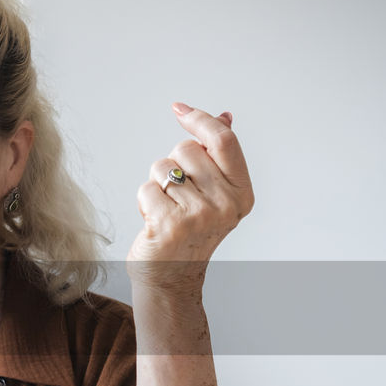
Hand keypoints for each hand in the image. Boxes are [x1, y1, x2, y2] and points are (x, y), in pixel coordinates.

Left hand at [128, 104, 253, 294]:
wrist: (172, 277)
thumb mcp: (214, 193)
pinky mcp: (170, 224)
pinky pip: (146, 189)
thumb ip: (219, 156)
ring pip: (162, 167)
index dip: (200, 119)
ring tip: (166, 208)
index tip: (180, 109)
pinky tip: (153, 221)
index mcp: (241, 193)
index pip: (223, 140)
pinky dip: (143, 201)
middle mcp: (225, 204)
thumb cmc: (190, 231)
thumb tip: (225, 117)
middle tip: (178, 195)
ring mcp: (199, 215)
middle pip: (187, 149)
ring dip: (157, 184)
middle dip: (174, 164)